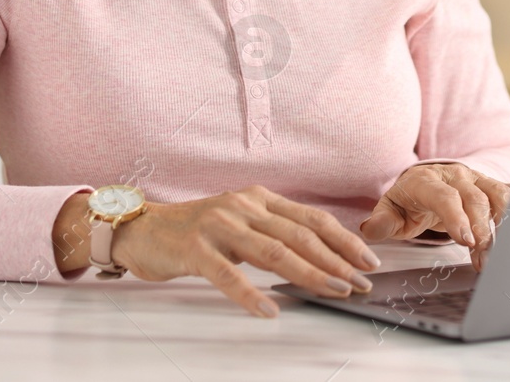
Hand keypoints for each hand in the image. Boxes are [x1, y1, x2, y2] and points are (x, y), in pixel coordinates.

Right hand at [53, 186, 380, 317]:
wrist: (141, 229)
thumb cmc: (196, 231)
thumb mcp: (241, 222)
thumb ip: (274, 232)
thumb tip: (321, 254)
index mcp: (260, 199)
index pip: (311, 219)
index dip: (343, 240)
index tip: (368, 259)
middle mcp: (243, 206)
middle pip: (300, 235)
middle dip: (336, 260)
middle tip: (359, 281)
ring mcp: (219, 226)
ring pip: (273, 252)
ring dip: (309, 274)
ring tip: (333, 291)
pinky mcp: (195, 249)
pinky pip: (228, 275)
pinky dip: (251, 295)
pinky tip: (269, 310)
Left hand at [359, 163, 509, 270]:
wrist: (422, 184)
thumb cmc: (406, 202)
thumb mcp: (389, 212)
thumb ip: (381, 222)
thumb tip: (370, 230)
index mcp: (426, 181)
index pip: (444, 197)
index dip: (457, 217)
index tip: (466, 241)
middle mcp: (453, 175)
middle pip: (474, 198)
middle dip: (481, 228)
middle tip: (483, 257)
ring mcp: (474, 178)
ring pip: (496, 195)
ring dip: (501, 224)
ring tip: (494, 253)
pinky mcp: (489, 185)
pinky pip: (507, 196)